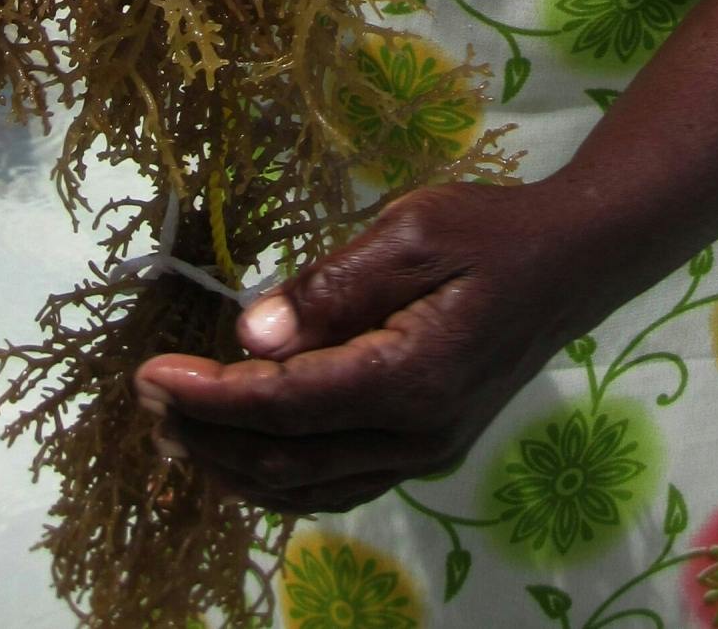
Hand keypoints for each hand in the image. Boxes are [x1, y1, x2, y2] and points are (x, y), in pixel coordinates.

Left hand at [133, 181, 591, 515]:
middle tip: (147, 400)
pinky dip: (279, 477)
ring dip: (234, 466)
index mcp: (410, 376)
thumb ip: (331, 286)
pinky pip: (337, 483)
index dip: (209, 397)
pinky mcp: (426, 449)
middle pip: (288, 460)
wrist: (570, 263)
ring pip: (308, 486)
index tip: (149, 374)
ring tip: (175, 432)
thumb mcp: (411, 230)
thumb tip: (252, 335)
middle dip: (207, 436)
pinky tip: (242, 453)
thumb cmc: (489, 231)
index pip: (285, 404)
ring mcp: (424, 452)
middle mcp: (417, 434)